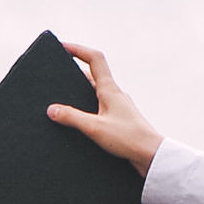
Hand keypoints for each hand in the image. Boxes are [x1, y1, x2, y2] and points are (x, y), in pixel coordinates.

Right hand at [45, 43, 164, 174]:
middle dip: (74, 73)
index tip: (63, 46)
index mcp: (110, 89)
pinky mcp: (119, 120)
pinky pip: (100, 108)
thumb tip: (51, 109)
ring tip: (64, 101)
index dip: (78, 49)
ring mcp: (118, 107)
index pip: (94, 59)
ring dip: (81, 92)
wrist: (151, 156)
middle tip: (58, 76)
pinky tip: (80, 121)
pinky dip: (88, 108)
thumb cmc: (128, 139)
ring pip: (96, 92)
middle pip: (92, 75)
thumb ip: (72, 117)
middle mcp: (115, 94)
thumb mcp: (94, 128)